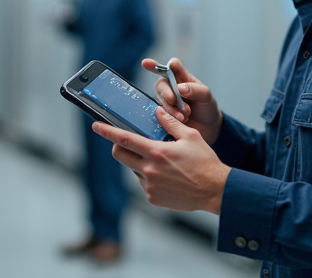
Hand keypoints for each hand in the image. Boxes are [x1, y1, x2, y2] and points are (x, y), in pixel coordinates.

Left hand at [92, 108, 229, 213]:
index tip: (96, 126)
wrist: (215, 190)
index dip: (107, 131)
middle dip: (119, 146)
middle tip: (129, 142)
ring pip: (133, 169)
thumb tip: (157, 112)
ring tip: (161, 162)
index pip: (125, 139)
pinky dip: (149, 176)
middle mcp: (150, 170)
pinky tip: (167, 176)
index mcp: (157, 152)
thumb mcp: (190, 137)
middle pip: (120, 155)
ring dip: (139, 162)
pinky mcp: (153, 198)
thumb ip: (170, 123)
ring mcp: (150, 186)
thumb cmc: (205, 163)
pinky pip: (143, 183)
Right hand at [141, 57, 223, 143]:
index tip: (146, 63)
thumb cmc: (206, 106)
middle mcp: (172, 87)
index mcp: (182, 78)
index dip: (158, 65)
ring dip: (172, 108)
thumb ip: (195, 90)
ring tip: (185, 115)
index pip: (171, 67)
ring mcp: (167, 101)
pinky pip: (160, 114)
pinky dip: (170, 117)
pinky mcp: (164, 115)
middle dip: (166, 92)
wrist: (208, 127)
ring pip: (161, 101)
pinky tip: (180, 120)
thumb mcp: (206, 96)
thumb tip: (180, 88)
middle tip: (174, 100)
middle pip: (161, 84)